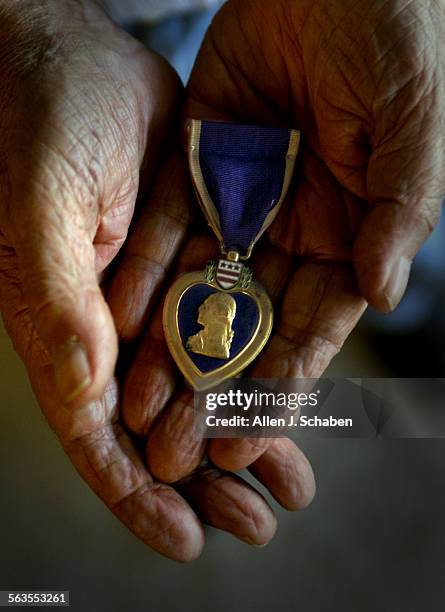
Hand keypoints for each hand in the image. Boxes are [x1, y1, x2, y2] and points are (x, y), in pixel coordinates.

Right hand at [0, 0, 281, 560]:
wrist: (70, 57)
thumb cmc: (37, 119)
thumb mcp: (40, 203)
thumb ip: (57, 298)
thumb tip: (85, 386)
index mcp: (62, 325)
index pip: (97, 431)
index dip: (135, 491)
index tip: (184, 539)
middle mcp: (107, 323)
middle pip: (158, 424)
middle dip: (207, 478)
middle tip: (258, 524)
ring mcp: (153, 294)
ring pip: (202, 384)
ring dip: (243, 431)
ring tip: (289, 480)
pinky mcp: (190, 258)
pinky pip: (228, 325)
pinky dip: (256, 365)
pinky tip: (287, 397)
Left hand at [109, 0, 444, 480]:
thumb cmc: (395, 46)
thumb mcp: (411, 130)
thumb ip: (399, 212)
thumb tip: (383, 292)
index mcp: (349, 236)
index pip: (310, 329)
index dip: (278, 387)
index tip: (244, 440)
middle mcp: (292, 231)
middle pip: (247, 325)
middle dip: (213, 388)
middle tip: (180, 448)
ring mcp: (241, 202)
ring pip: (200, 289)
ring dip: (171, 347)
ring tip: (140, 407)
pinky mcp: (198, 167)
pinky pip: (167, 228)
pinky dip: (147, 274)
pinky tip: (122, 324)